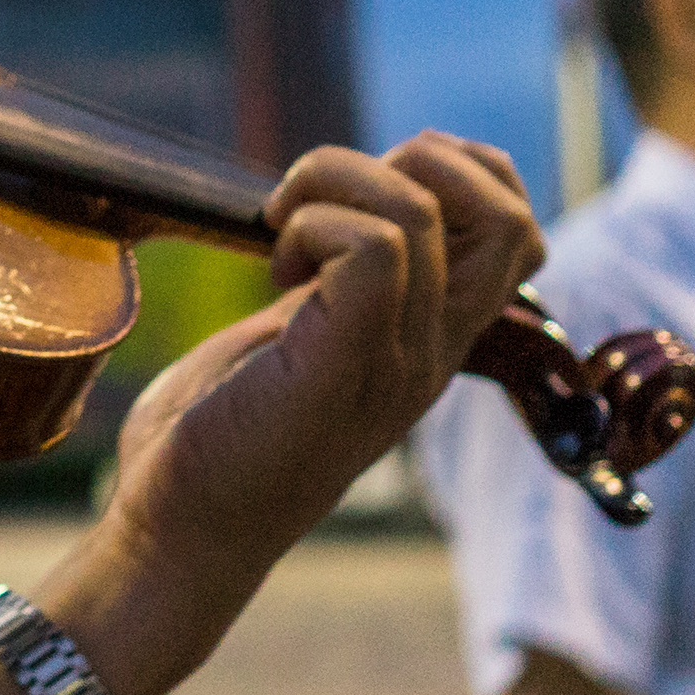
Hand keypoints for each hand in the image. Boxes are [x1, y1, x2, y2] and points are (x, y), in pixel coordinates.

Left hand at [97, 134, 545, 593]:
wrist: (177, 533)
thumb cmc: (217, 433)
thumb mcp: (296, 334)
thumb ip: (335, 280)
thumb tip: (335, 202)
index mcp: (430, 337)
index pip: (517, 228)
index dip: (457, 172)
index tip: (362, 192)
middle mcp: (432, 349)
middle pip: (512, 217)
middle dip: (419, 161)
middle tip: (330, 198)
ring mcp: (397, 361)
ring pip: (421, 212)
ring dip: (332, 184)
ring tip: (280, 233)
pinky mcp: (345, 365)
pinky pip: (375, 248)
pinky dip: (313, 224)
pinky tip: (273, 268)